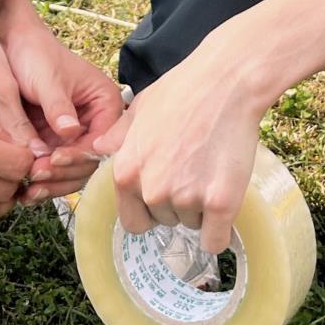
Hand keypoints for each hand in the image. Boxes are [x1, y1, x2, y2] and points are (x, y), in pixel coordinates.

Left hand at [0, 12, 125, 201]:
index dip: (80, 154)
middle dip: (63, 173)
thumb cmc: (34, 52)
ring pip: (70, 172)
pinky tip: (23, 190)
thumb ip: (59, 106)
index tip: (54, 160)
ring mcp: (73, 136)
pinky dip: (40, 180)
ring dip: (51, 184)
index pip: (101, 140)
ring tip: (27, 190)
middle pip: (88, 162)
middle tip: (36, 177)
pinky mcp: (54, 144)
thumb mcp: (47, 78)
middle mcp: (94, 123)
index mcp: (105, 103)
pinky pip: (53, 170)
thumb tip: (70, 131)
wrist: (10, 45)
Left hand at [89, 30, 266, 254]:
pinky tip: (225, 203)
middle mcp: (152, 190)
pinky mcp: (219, 203)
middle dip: (179, 205)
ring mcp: (185, 198)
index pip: (133, 221)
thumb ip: (118, 137)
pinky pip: (215, 240)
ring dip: (202, 209)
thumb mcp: (139, 110)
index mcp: (127, 172)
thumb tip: (98, 149)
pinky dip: (222, 229)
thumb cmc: (183, 91)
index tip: (166, 194)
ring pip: (193, 225)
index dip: (150, 211)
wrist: (226, 83)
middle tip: (194, 171)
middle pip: (166, 221)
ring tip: (210, 169)